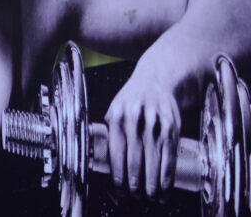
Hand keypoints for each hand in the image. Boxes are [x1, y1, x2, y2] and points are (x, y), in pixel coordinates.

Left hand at [104, 58, 182, 200]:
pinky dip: (168, 174)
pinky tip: (165, 186)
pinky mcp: (172, 126)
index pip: (116, 152)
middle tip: (136, 197)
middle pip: (135, 159)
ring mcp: (155, 122)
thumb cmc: (132, 99)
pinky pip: (170, 155)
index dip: (118, 174)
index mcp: (117, 115)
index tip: (119, 190)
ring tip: (151, 197)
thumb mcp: (115, 109)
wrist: (156, 80)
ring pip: (153, 160)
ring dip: (153, 183)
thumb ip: (111, 131)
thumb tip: (105, 160)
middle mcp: (135, 119)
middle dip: (135, 182)